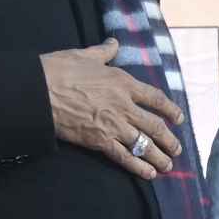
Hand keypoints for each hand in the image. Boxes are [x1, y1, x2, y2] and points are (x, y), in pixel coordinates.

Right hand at [45, 42, 183, 180]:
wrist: (39, 91)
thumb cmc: (60, 70)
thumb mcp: (85, 55)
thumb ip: (104, 52)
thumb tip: (113, 43)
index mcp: (123, 83)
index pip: (155, 98)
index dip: (170, 109)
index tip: (179, 118)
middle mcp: (124, 105)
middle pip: (154, 125)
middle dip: (169, 139)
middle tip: (177, 148)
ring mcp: (113, 125)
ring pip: (144, 143)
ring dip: (159, 156)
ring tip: (168, 165)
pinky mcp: (99, 141)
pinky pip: (124, 156)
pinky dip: (138, 166)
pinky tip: (149, 175)